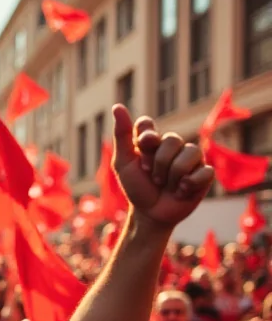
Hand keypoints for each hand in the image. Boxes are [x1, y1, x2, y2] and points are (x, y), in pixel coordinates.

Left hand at [112, 105, 213, 227]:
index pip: (146, 124)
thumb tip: (117, 106)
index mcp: (151, 141)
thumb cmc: (136, 187)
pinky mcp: (204, 174)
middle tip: (153, 178)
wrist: (150, 214)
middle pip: (170, 140)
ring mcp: (190, 159)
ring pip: (189, 153)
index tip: (141, 149)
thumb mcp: (123, 163)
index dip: (145, 137)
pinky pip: (203, 172)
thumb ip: (122, 136)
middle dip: (158, 164)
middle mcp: (172, 145)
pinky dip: (188, 185)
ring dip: (172, 175)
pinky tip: (181, 191)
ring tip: (166, 186)